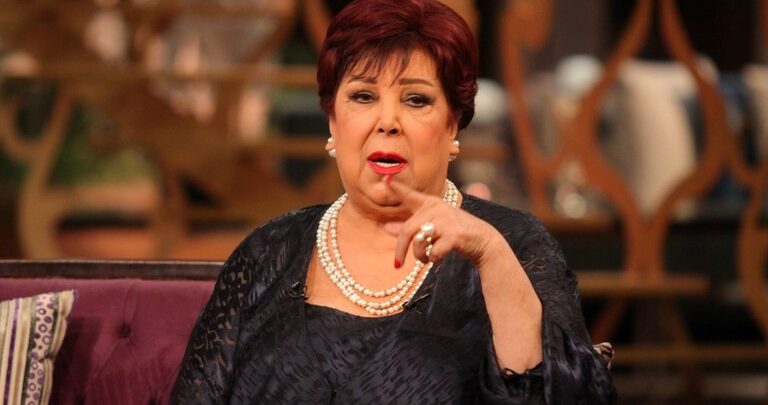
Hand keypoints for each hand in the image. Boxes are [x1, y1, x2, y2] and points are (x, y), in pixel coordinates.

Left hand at [382, 177, 507, 269]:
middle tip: (397, 264)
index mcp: (431, 204)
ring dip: (419, 256)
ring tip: (427, 260)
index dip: (397, 188)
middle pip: (407, 229)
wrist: (483, 241)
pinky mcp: (454, 235)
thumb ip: (411, 226)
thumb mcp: (432, 227)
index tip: (384, 179)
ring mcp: (446, 221)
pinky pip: (433, 251)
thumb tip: (385, 227)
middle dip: (400, 250)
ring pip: (418, 241)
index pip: (410, 195)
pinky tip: (438, 259)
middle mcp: (437, 209)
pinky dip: (433, 259)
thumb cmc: (454, 232)